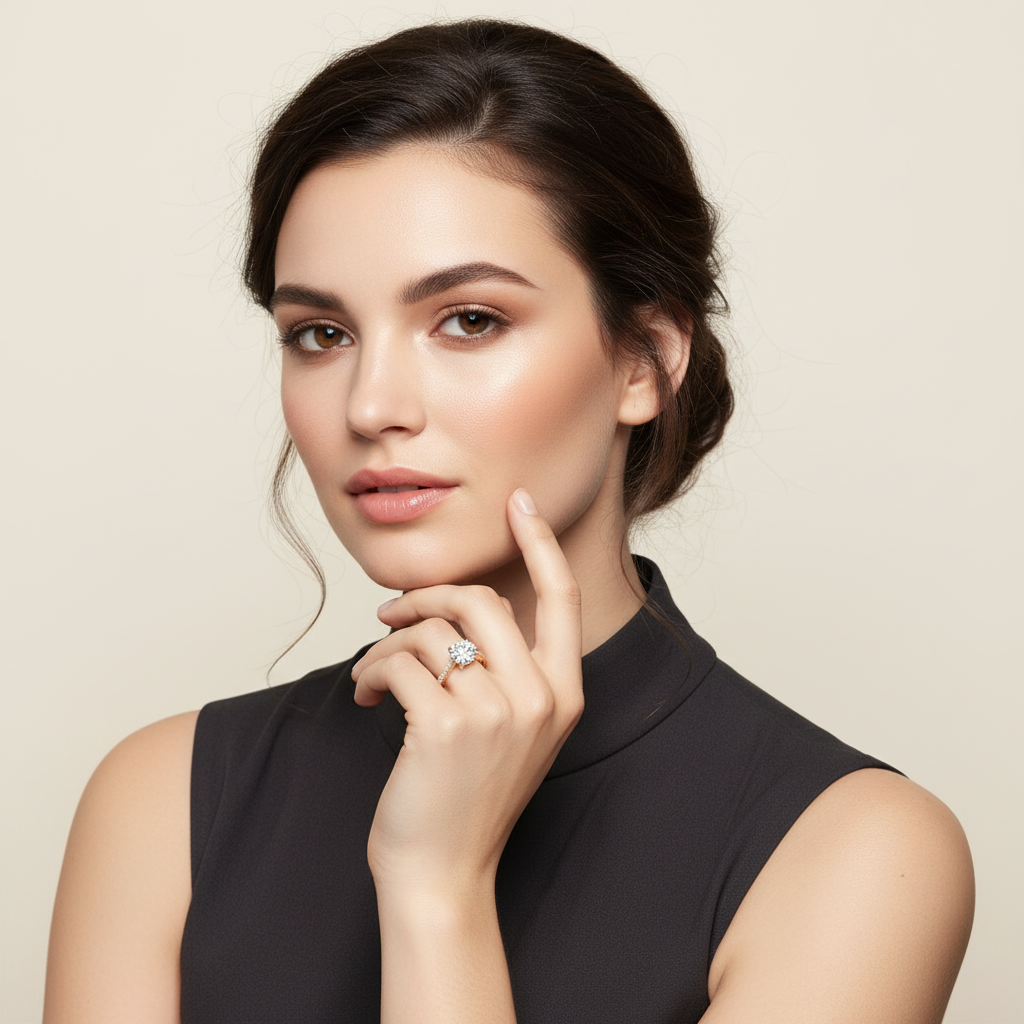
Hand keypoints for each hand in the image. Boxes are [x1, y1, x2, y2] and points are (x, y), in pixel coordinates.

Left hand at [350, 488, 583, 896]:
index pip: (560, 598)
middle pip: (480, 600)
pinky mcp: (445, 726)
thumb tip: (456, 605)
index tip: (519, 503)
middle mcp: (539, 698)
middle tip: (390, 612)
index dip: (540, 542)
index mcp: (564, 694)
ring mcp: (496, 712)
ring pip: (429, 632)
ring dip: (386, 645)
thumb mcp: (510, 730)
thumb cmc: (468, 797)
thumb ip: (505, 670)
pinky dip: (368, 673)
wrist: (443, 873)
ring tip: (371, 674)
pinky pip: (397, 663)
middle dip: (426, 596)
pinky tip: (364, 697)